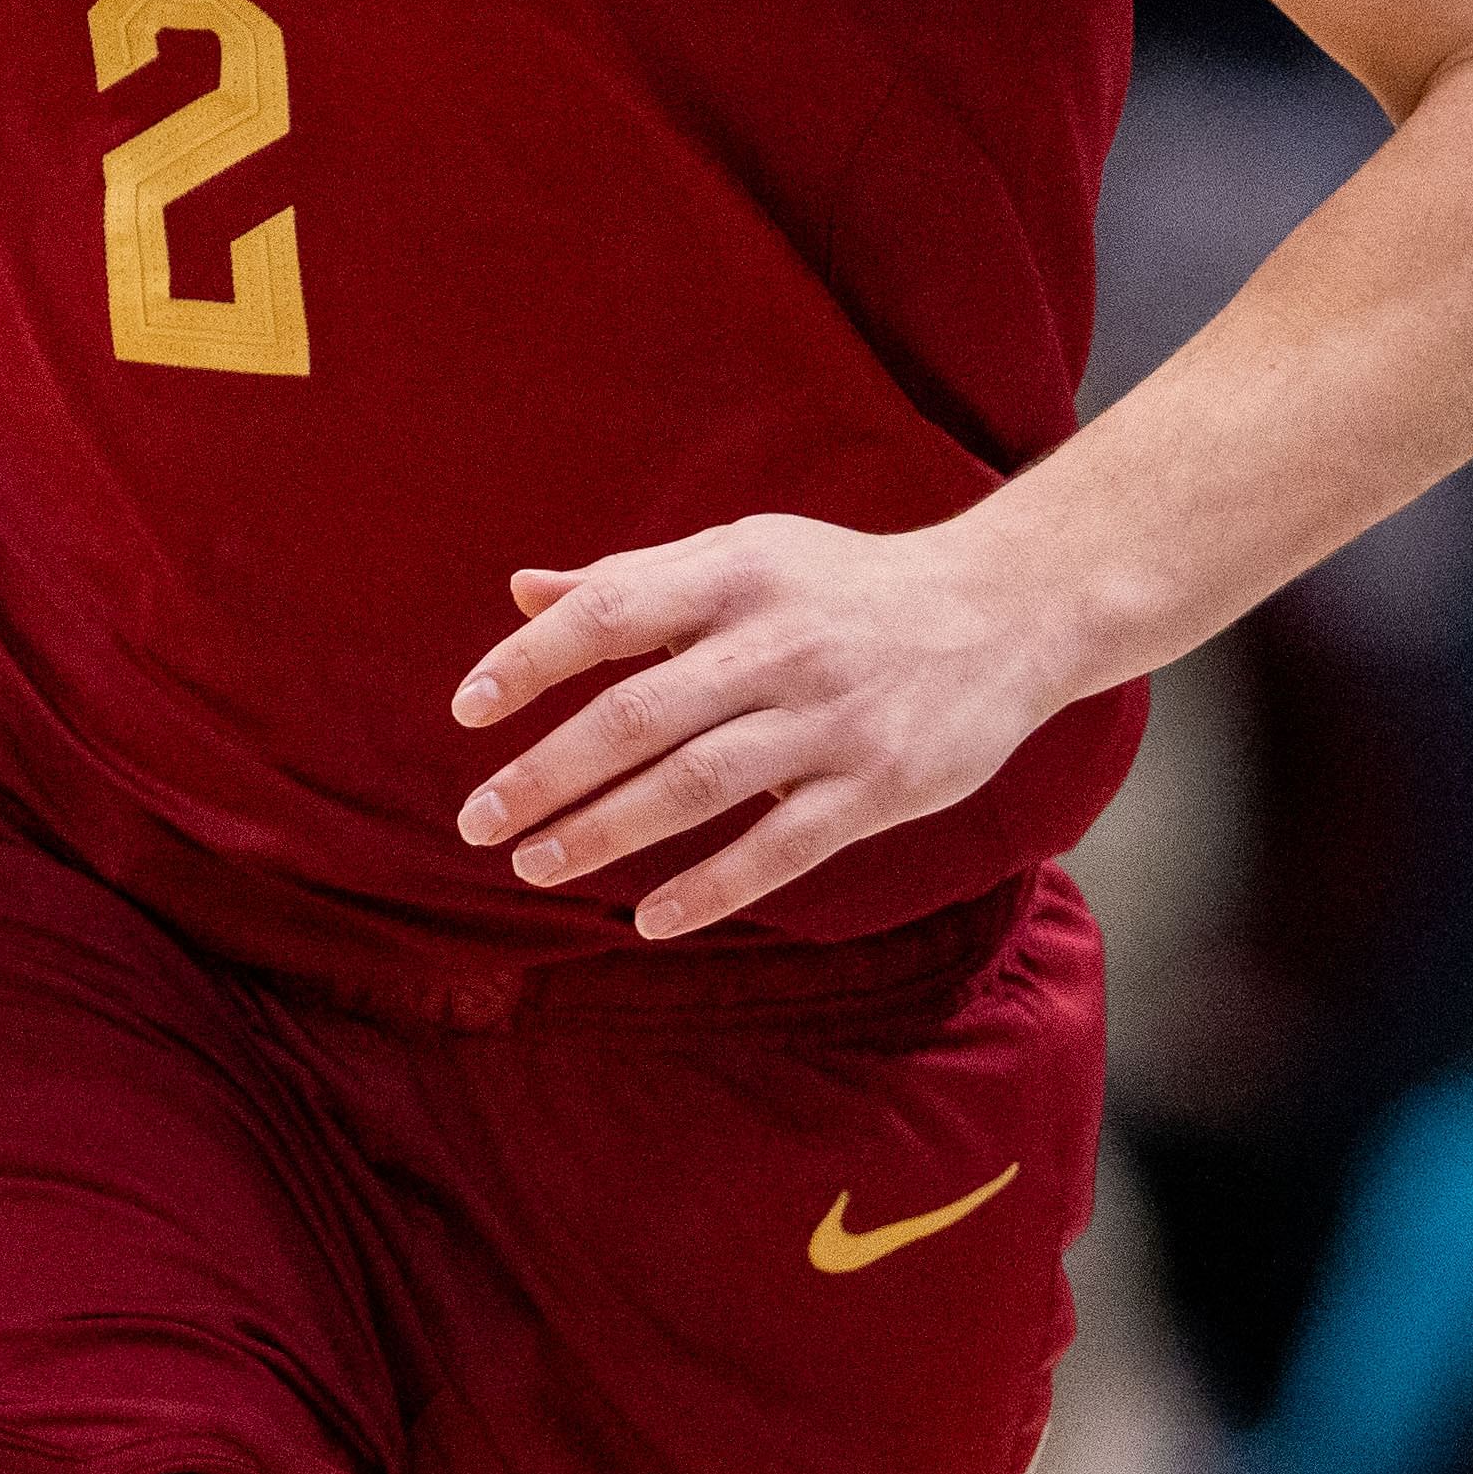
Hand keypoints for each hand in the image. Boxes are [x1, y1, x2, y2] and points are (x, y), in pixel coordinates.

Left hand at [448, 509, 1081, 940]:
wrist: (1005, 610)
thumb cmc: (845, 585)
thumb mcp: (744, 553)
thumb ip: (633, 580)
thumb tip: (519, 593)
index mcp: (735, 574)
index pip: (609, 614)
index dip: (530, 662)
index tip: (466, 710)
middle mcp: (778, 643)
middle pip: (637, 715)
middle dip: (545, 774)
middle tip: (477, 822)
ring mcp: (831, 720)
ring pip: (696, 787)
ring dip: (605, 832)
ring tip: (535, 865)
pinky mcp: (880, 787)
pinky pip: (780, 848)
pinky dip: (710, 887)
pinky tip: (647, 919)